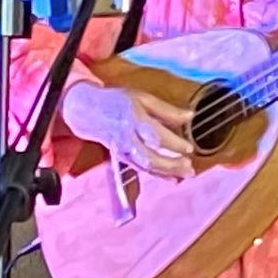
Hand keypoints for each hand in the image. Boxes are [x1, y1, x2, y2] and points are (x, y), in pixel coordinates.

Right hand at [61, 83, 194, 178]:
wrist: (87, 111)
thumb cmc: (117, 103)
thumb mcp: (142, 98)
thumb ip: (167, 110)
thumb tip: (190, 116)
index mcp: (133, 119)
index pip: (155, 135)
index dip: (173, 144)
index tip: (189, 148)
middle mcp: (127, 139)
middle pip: (149, 157)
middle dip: (171, 165)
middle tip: (189, 166)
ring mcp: (124, 151)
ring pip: (146, 167)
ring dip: (167, 173)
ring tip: (186, 174)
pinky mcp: (123, 158)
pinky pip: (142, 169)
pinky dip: (159, 175)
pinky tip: (174, 178)